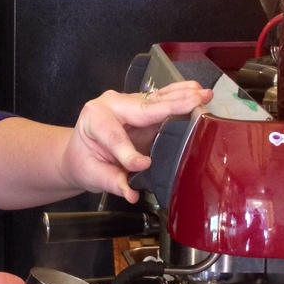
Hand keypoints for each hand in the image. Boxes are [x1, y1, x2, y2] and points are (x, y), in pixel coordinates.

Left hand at [60, 80, 209, 202]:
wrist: (81, 152)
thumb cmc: (85, 161)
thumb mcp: (91, 174)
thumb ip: (112, 182)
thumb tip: (131, 193)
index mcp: (94, 118)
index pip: (114, 136)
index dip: (129, 151)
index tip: (143, 165)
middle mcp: (113, 104)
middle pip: (143, 108)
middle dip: (171, 107)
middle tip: (195, 103)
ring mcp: (129, 102)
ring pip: (157, 99)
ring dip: (182, 97)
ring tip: (202, 94)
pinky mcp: (143, 107)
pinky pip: (162, 99)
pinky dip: (180, 95)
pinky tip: (196, 90)